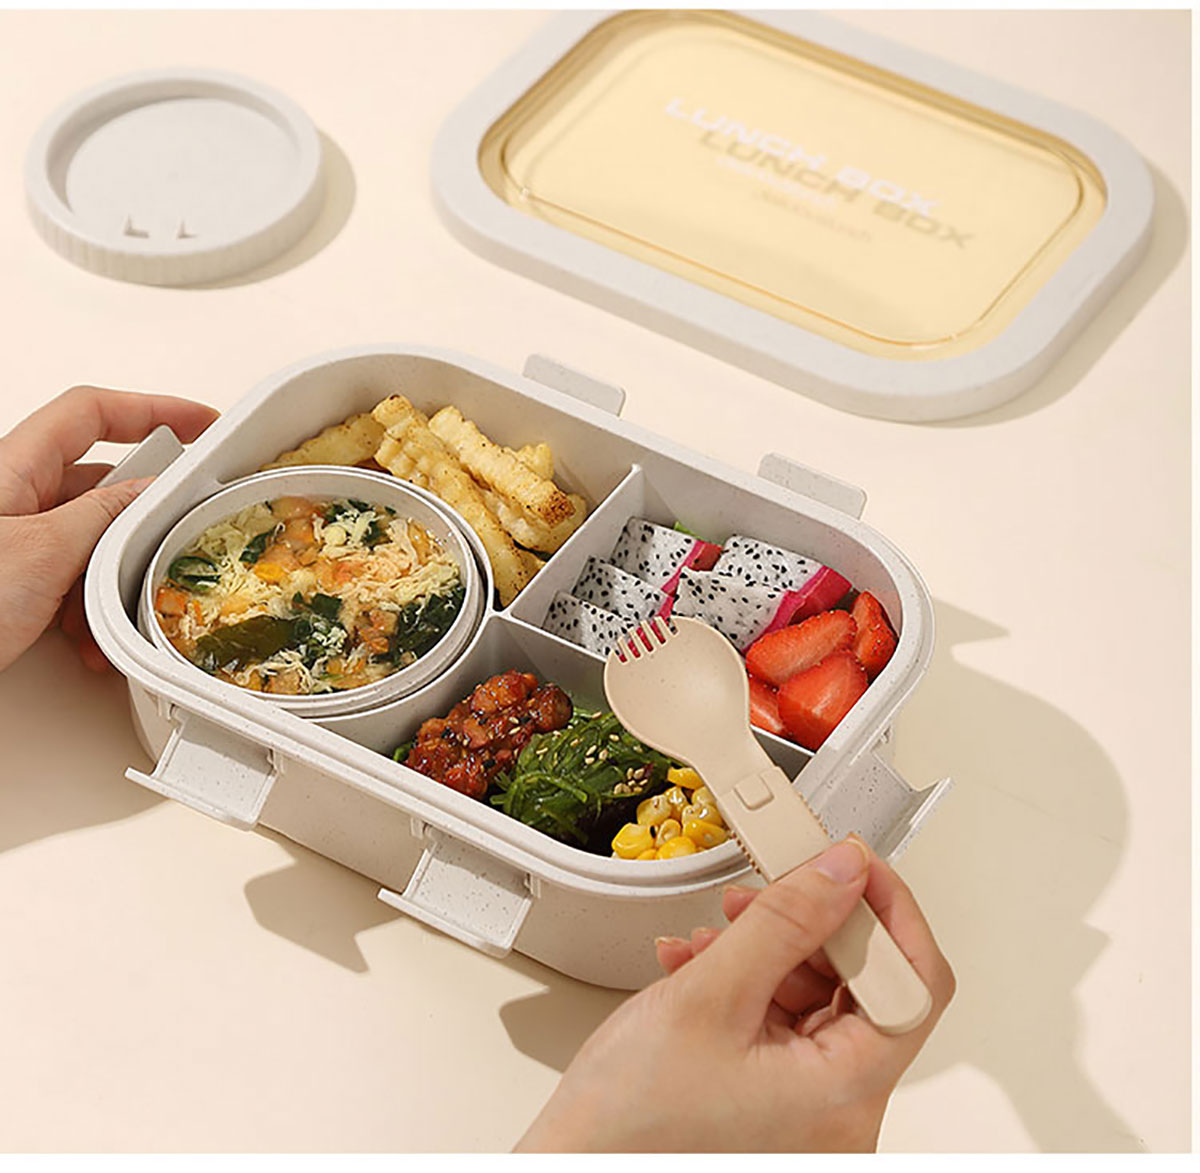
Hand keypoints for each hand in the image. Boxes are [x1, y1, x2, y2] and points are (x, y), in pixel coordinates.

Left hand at [0, 386, 217, 672]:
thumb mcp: (43, 553)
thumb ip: (105, 516)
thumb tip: (151, 493)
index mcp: (11, 468)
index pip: (90, 414)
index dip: (151, 409)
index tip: (202, 422)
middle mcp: (12, 499)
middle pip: (100, 483)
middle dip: (141, 519)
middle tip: (175, 535)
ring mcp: (15, 543)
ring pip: (91, 541)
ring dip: (116, 578)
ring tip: (123, 608)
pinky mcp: (13, 584)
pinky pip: (70, 580)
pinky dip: (90, 610)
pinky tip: (91, 642)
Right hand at [516, 838, 954, 1151]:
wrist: (574, 1166)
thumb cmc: (629, 1122)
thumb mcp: (708, 996)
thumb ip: (784, 923)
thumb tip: (843, 873)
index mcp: (843, 1096)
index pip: (915, 986)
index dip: (889, 913)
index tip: (852, 866)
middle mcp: (840, 1113)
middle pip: (864, 988)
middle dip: (811, 927)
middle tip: (769, 889)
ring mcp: (809, 1112)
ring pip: (819, 1000)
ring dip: (770, 951)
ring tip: (717, 933)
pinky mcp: (778, 1105)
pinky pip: (786, 1025)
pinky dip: (751, 984)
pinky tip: (704, 964)